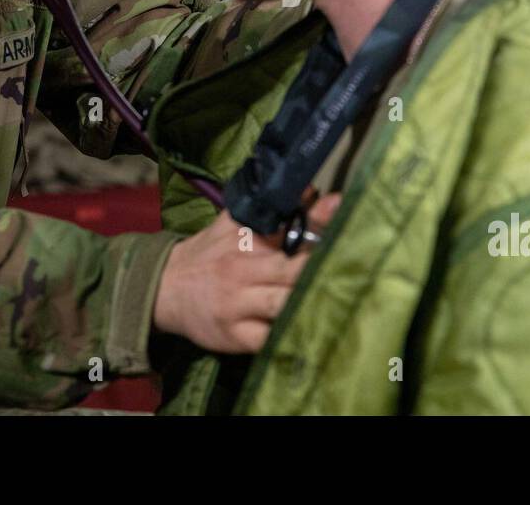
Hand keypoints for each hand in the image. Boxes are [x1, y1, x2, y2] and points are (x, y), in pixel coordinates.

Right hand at [152, 194, 340, 353]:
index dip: (320, 220)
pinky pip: (270, 340)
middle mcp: (244, 269)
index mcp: (248, 239)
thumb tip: (312, 189)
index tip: (345, 209)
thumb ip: (272, 208)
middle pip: (294, 269)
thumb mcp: (234, 223)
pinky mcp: (236, 335)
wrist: (165, 287)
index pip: (288, 226)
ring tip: (346, 302)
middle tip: (364, 269)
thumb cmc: (210, 254)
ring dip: (313, 303)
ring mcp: (239, 304)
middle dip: (326, 269)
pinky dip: (291, 337)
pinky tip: (315, 335)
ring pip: (284, 305)